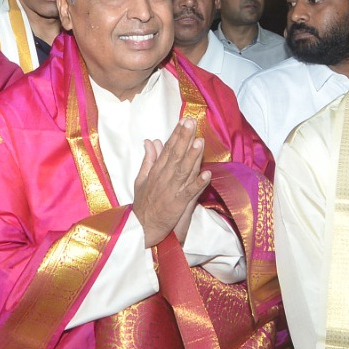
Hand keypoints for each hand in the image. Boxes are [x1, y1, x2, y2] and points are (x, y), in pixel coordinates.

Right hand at [132, 117, 210, 247]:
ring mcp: (171, 191)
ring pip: (183, 171)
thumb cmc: (143, 204)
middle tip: (191, 122)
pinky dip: (198, 183)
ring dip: (192, 157)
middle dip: (184, 138)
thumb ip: (148, 159)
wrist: (141, 228)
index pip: (168, 149)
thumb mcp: (141, 179)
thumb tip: (151, 141)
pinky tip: (207, 174)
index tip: (184, 120)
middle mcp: (164, 178)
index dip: (176, 134)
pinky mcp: (178, 204)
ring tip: (199, 141)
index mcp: (156, 171)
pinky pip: (190, 192)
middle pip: (175, 155)